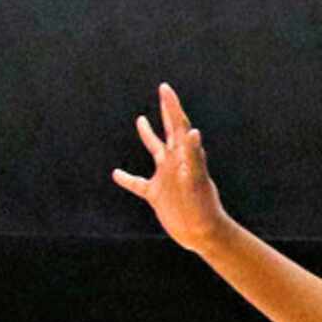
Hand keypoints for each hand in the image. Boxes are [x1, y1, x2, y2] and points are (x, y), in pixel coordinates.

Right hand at [112, 83, 228, 253]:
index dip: (172, 106)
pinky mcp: (158, 195)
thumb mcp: (197, 180)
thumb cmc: (203, 208)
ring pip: (155, 151)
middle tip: (164, 91)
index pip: (179, 125)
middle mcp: (175, 163)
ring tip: (141, 120)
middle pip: (170, 131)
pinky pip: (139, 184)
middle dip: (167, 110)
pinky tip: (117, 174)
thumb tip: (193, 132)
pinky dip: (128, 179)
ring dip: (149, 136)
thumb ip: (194, 156)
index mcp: (184, 157)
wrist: (204, 234)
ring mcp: (166, 177)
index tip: (165, 88)